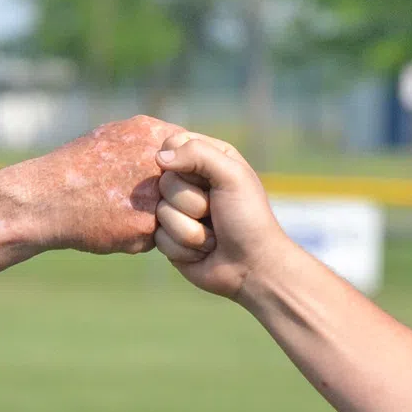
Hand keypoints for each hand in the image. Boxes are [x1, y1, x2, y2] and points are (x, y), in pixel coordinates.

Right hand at [2, 115, 182, 254]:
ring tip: (135, 214)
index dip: (194, 166)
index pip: (198, 150)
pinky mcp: (145, 230)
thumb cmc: (75, 165)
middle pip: (195, 183)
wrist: (45, 198)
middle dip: (186, 193)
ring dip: (167, 216)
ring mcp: (155, 199)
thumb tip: (179, 149)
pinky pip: (157, 235)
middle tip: (165, 202)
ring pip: (178, 212)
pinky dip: (142, 234)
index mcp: (153, 135)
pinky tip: (118, 226)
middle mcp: (161, 166)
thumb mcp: (116, 135)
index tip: (187, 176)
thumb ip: (151, 141)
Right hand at [153, 131, 291, 297]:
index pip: (172, 144)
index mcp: (207, 159)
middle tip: (215, 212)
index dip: (181, 162)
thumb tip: (159, 156)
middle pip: (163, 182)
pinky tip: (203, 251)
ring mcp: (176, 211)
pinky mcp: (169, 237)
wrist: (252, 267)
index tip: (205, 179)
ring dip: (190, 230)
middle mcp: (189, 182)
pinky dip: (185, 248)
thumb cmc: (248, 218)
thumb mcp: (232, 176)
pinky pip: (159, 238)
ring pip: (160, 213)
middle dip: (192, 203)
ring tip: (213, 236)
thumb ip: (198, 155)